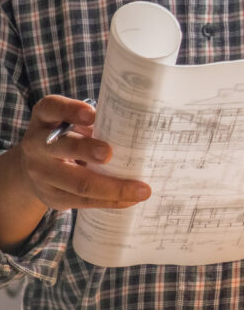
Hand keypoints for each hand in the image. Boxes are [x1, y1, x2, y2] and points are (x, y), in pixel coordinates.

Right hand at [17, 95, 150, 209]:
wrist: (35, 167)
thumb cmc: (68, 138)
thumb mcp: (74, 123)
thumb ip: (97, 123)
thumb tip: (139, 131)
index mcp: (46, 118)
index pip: (53, 108)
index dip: (70, 110)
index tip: (91, 114)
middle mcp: (37, 144)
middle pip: (64, 148)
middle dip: (87, 150)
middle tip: (109, 154)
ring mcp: (41, 173)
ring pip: (78, 183)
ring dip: (113, 188)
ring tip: (141, 191)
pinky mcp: (51, 196)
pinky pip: (83, 202)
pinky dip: (110, 201)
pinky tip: (130, 200)